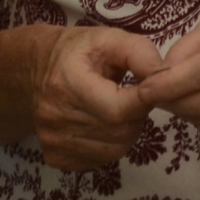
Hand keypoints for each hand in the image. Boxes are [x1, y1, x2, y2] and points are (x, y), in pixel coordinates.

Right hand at [35, 24, 163, 170]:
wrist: (34, 70)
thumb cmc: (78, 52)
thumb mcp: (108, 39)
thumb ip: (139, 53)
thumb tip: (164, 77)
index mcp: (67, 82)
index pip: (118, 109)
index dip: (143, 101)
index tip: (151, 89)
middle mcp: (55, 116)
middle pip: (120, 132)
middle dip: (136, 116)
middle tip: (131, 97)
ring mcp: (53, 141)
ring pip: (114, 150)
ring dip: (126, 132)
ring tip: (117, 109)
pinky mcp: (56, 157)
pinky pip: (100, 160)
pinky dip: (111, 145)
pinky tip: (102, 125)